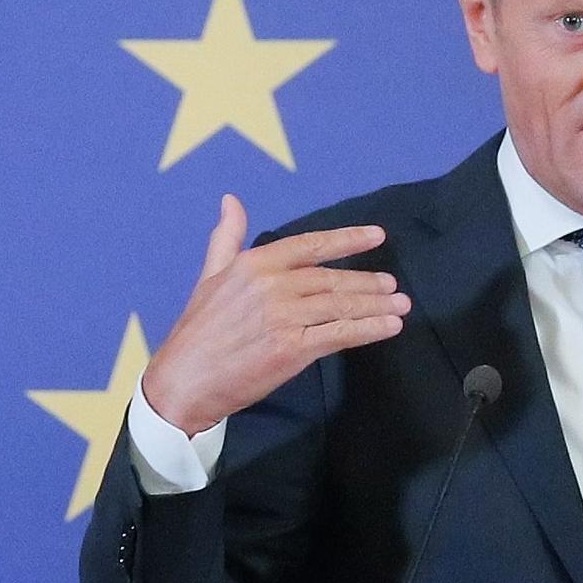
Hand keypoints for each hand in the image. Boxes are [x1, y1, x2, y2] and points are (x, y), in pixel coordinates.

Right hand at [142, 194, 409, 436]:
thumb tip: (231, 200)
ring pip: (340, 305)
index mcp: (254, 264)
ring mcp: (283, 317)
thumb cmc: (197, 331)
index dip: (347, 239)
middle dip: (367, 282)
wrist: (183, 381)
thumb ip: (227, 238)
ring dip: (375, 305)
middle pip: (332, 278)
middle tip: (393, 285)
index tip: (377, 235)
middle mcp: (272, 285)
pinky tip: (389, 327)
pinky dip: (369, 329)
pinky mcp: (292, 348)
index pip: (310, 245)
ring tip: (400, 305)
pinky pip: (340, 333)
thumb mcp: (210, 276)